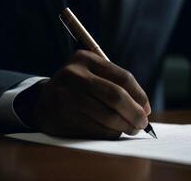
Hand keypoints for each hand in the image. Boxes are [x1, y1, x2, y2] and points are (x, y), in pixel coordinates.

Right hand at [28, 50, 150, 138]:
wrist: (44, 101)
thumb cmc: (78, 88)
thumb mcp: (93, 75)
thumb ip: (116, 85)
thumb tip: (144, 108)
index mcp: (86, 59)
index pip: (123, 77)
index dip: (140, 95)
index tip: (146, 108)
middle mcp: (74, 75)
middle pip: (116, 96)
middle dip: (135, 113)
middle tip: (143, 123)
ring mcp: (66, 96)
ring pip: (108, 116)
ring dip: (125, 126)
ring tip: (131, 129)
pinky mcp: (63, 117)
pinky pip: (97, 129)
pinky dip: (110, 133)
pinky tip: (114, 132)